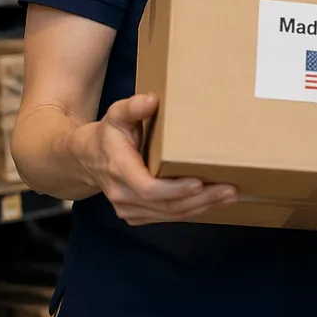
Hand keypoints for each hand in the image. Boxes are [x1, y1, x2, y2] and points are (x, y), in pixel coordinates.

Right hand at [68, 93, 237, 224]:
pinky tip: (215, 202)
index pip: (148, 188)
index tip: (199, 183)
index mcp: (119, 170)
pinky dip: (192, 211)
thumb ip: (132, 108)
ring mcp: (129, 209)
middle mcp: (122, 195)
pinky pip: (167, 216)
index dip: (174, 189)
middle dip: (200, 199)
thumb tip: (151, 100)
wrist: (86, 159)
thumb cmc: (108, 134)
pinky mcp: (138, 215)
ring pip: (169, 214)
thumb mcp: (116, 115)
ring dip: (202, 207)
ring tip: (230, 195)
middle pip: (166, 205)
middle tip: (230, 190)